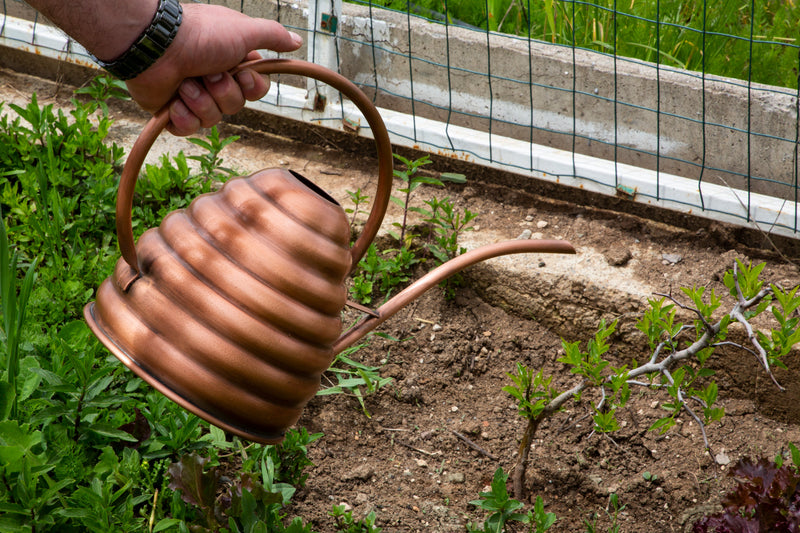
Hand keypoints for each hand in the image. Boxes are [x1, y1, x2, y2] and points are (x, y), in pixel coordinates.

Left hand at [125, 4, 302, 135]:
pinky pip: (189, 129)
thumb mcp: (244, 30)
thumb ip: (273, 35)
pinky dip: (183, 117)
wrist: (156, 46)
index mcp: (231, 63)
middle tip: (207, 74)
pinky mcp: (173, 112)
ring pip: (213, 119)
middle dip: (222, 92)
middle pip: (236, 106)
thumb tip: (297, 42)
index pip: (256, 89)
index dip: (251, 87)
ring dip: (201, 101)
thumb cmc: (200, 35)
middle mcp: (214, 80)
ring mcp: (193, 96)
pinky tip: (175, 101)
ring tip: (186, 83)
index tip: (241, 73)